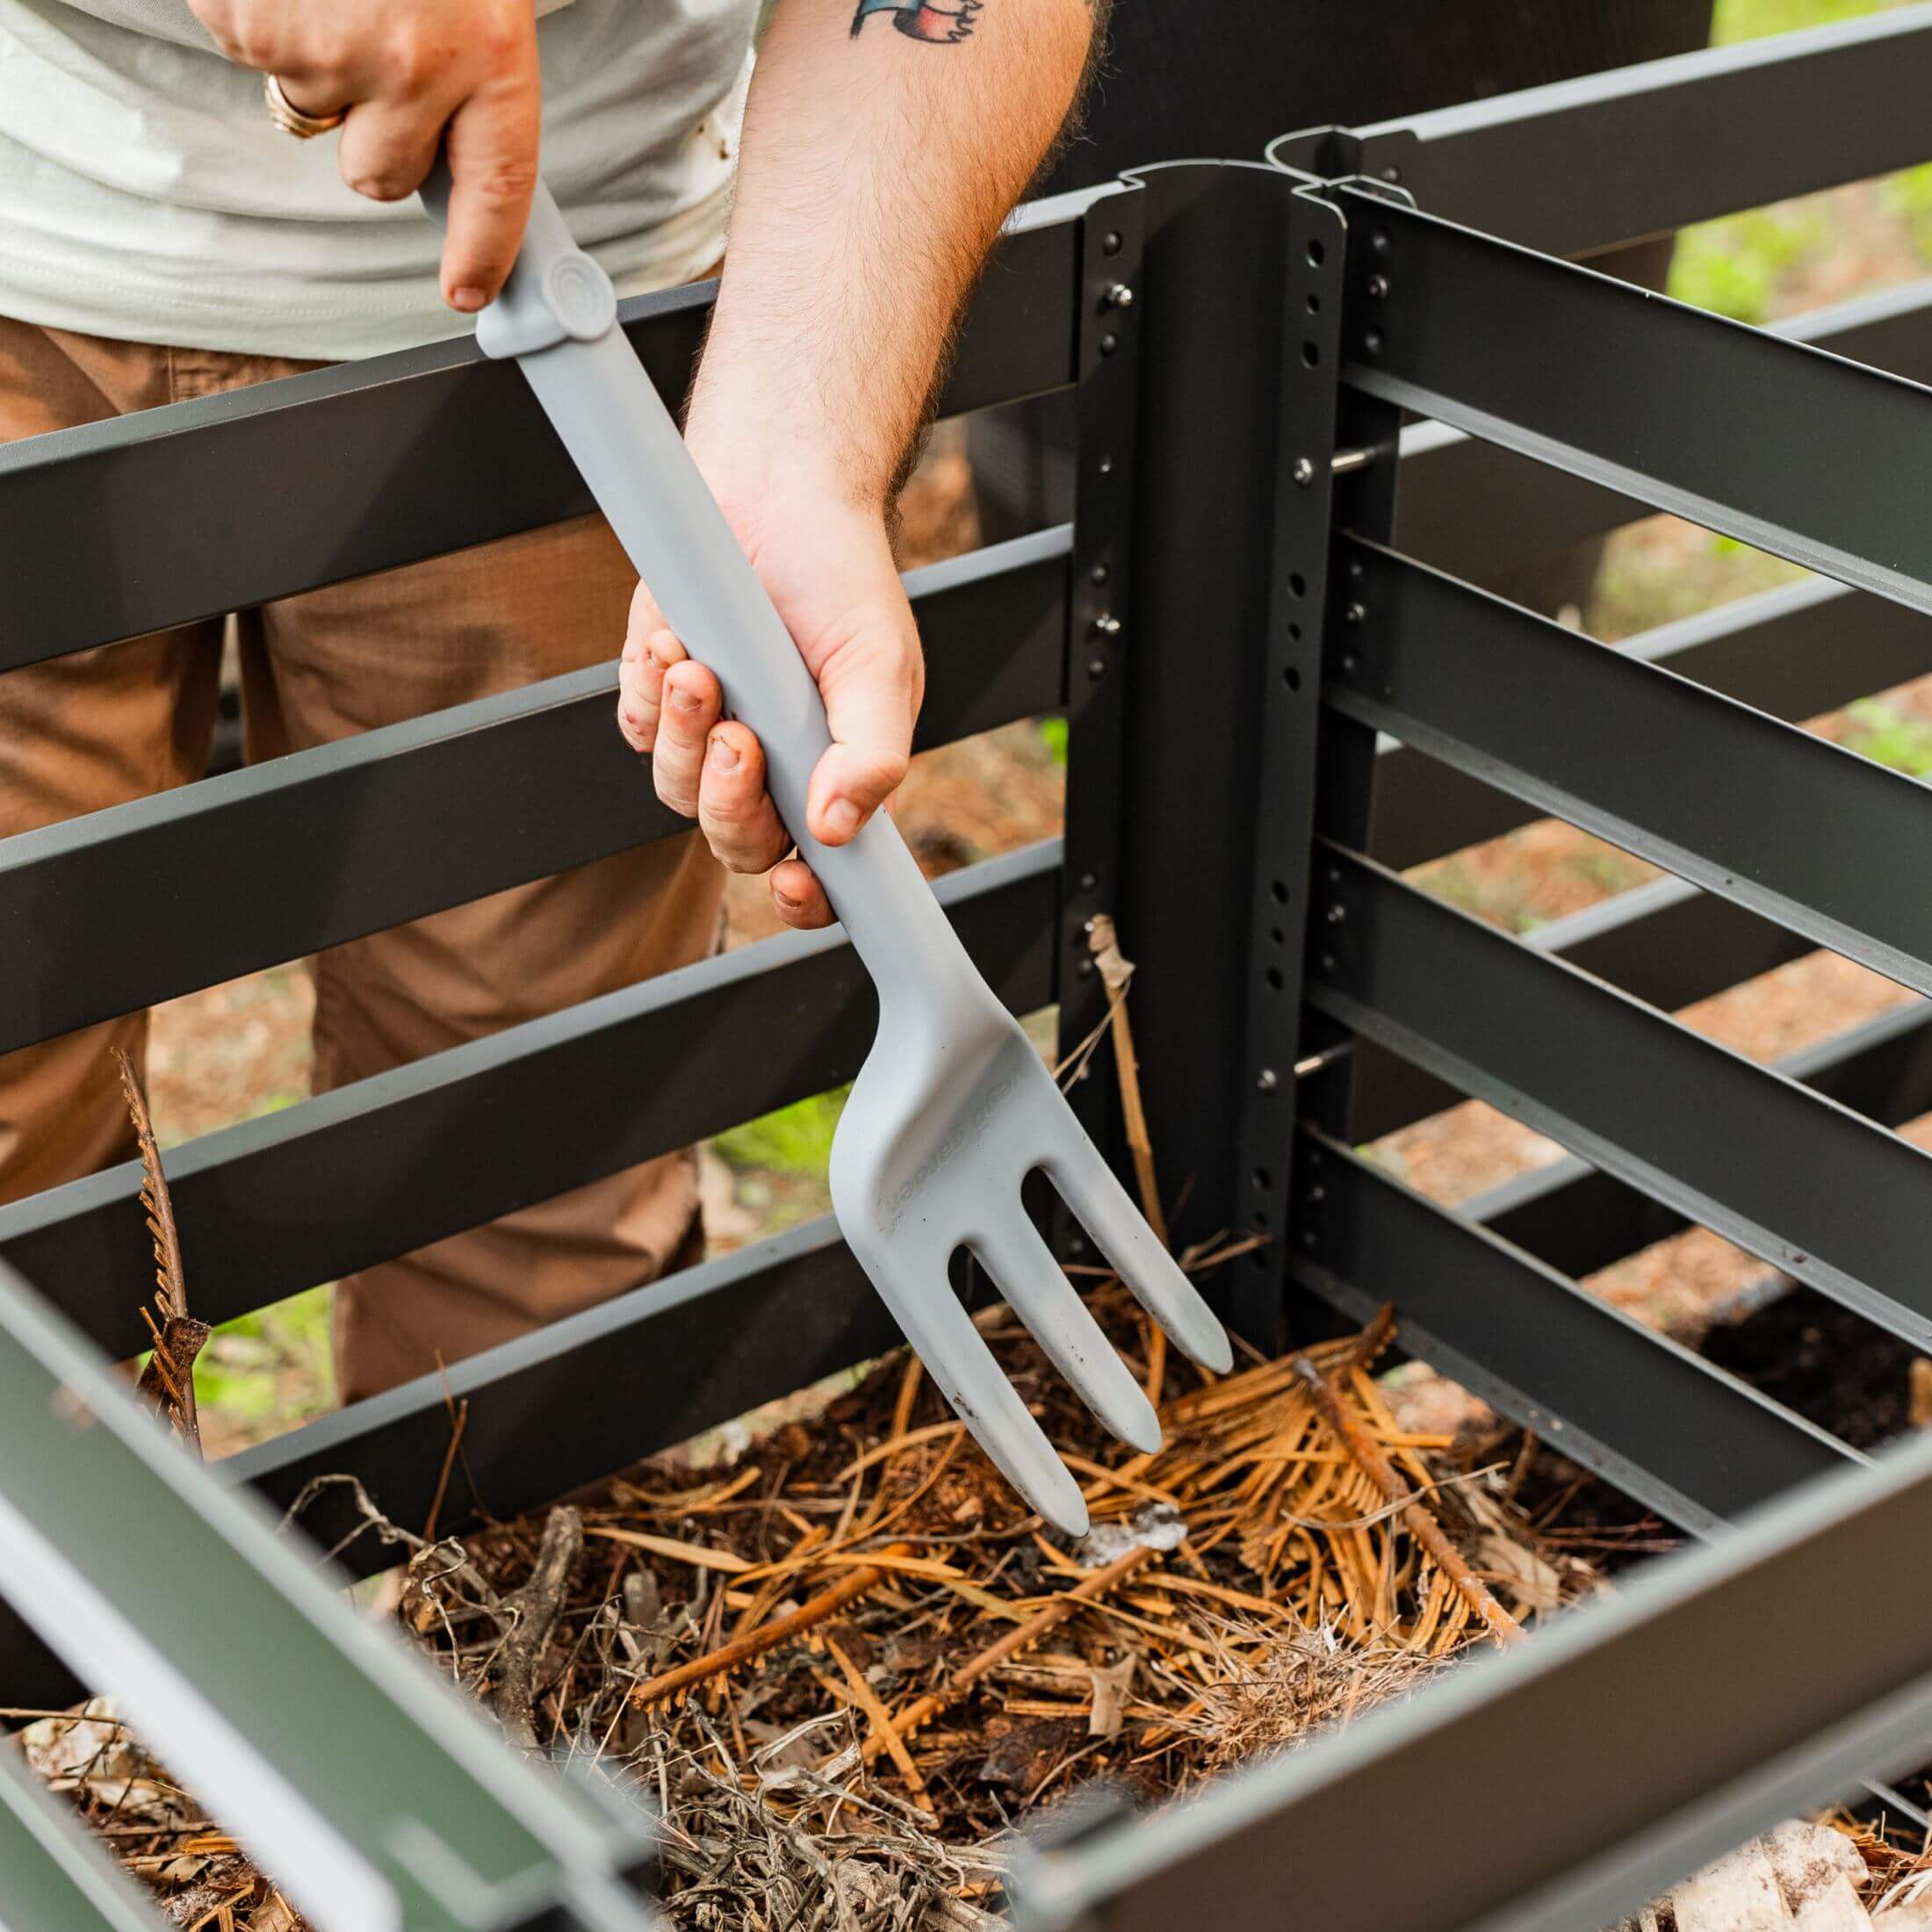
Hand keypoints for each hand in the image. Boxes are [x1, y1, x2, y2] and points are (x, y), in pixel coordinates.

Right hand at [191, 0, 538, 311]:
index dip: (483, 250)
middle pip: (382, 175)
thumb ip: (471, 64)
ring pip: (313, 114)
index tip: (469, 291)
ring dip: (316, 61)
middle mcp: (414, 64)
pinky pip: (248, 49)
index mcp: (490, 49)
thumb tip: (461, 153)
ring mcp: (326, 50)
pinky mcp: (248, 25)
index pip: (500, 189)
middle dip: (374, 139)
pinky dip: (261, 14)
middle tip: (374, 52)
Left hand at [616, 469, 923, 931]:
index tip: (796, 880)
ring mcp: (712, 736)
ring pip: (676, 791)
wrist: (775, 494)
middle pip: (738, 843)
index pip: (823, 871)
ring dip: (683, 735)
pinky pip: (636, 731)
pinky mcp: (660, 696)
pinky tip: (675, 643)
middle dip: (730, 800)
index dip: (806, 896)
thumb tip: (839, 827)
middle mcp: (774, 770)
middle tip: (740, 734)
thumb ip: (872, 754)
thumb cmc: (840, 579)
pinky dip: (649, 693)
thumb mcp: (879, 667)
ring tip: (698, 667)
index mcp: (837, 776)